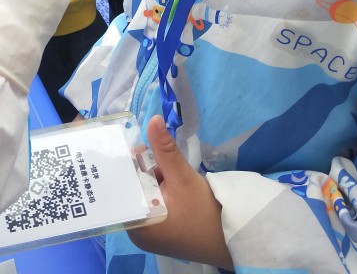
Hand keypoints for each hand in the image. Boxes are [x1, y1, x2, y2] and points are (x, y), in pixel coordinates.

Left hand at [127, 115, 231, 268]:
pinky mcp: (160, 234)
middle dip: (148, 174)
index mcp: (134, 223)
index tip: (145, 151)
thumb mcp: (183, 177)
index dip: (133, 164)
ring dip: (156, 183)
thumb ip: (165, 149)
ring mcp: (148, 235)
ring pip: (144, 196)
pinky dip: (162, 194)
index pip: (123, 185)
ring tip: (174, 181)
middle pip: (133, 190)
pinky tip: (176, 192)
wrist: (233, 238)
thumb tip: (153, 119)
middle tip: (166, 170)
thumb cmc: (206, 212)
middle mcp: (136, 233)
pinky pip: (153, 206)